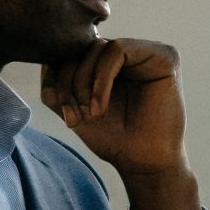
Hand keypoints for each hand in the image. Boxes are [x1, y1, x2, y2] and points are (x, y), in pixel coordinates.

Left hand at [41, 37, 199, 209]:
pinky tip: (100, 106)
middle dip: (69, 81)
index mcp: (109, 61)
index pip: (74, 50)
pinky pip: (118, 50)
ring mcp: (146, 51)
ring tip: (90, 114)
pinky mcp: (163, 55)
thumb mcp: (74, 108)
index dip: (59, 76)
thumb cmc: (112, 138)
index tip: (64, 113)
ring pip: (98, 47)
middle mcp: (128, 52)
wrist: (142, 162)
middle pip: (83, 47)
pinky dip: (101, 78)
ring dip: (84, 81)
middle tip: (75, 114)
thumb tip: (46, 61)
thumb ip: (56, 86)